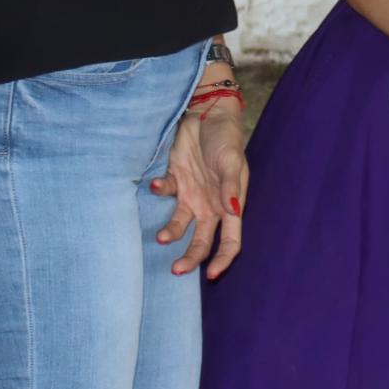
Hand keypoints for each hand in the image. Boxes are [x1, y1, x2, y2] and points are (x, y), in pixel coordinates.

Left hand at [152, 106, 248, 280]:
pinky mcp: (175, 181)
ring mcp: (191, 195)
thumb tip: (233, 212)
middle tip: (176, 270)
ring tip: (160, 237)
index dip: (223, 260)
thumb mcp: (232, 161)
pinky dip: (159, 191)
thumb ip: (231, 187)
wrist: (207, 114)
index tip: (212, 275)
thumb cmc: (226, 138)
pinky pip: (165, 193)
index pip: (230, 241)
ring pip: (179, 225)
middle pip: (201, 242)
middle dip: (191, 259)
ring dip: (170, 233)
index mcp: (230, 205)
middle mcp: (210, 206)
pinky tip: (155, 185)